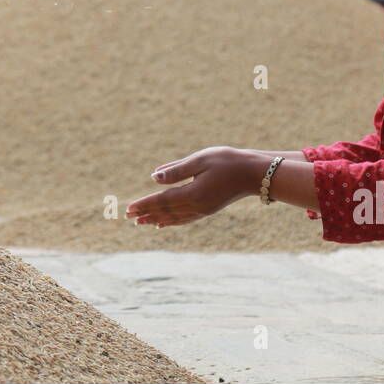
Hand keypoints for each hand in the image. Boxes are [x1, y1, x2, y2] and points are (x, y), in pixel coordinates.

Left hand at [124, 147, 266, 227]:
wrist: (255, 174)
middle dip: (146, 213)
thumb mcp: (201, 160)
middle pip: (166, 212)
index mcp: (193, 194)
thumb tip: (154, 177)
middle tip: (128, 216)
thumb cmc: (228, 161)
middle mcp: (197, 206)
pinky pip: (184, 218)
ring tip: (141, 222)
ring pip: (174, 217)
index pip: (162, 201)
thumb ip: (177, 170)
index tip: (129, 208)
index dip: (145, 204)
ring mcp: (203, 210)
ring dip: (156, 219)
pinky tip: (164, 223)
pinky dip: (171, 221)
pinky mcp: (208, 209)